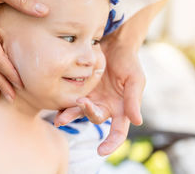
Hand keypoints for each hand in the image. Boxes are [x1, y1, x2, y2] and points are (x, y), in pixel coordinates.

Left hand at [54, 31, 144, 155]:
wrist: (115, 43)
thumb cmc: (129, 62)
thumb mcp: (136, 79)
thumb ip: (134, 100)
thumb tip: (138, 122)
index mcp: (121, 109)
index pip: (118, 132)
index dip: (111, 143)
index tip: (102, 151)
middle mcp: (105, 106)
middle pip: (95, 119)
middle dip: (88, 114)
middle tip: (83, 103)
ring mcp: (92, 98)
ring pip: (79, 113)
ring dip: (70, 116)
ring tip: (60, 119)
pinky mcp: (80, 88)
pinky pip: (71, 100)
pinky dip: (64, 105)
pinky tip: (56, 106)